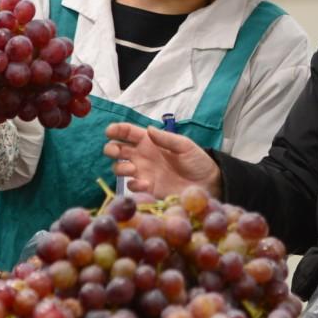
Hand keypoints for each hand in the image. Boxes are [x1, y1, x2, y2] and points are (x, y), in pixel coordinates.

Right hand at [103, 122, 221, 197]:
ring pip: (119, 168)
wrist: (207, 183)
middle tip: (115, 152)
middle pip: (117, 150)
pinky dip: (134, 184)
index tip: (110, 131)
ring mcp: (143, 172)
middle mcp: (142, 155)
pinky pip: (132, 186)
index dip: (117, 130)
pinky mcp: (147, 188)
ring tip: (132, 169)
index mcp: (149, 141)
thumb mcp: (184, 145)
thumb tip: (149, 129)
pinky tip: (146, 183)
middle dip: (111, 149)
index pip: (127, 132)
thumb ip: (166, 138)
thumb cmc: (197, 160)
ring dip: (120, 168)